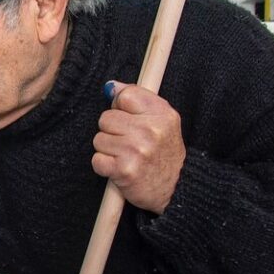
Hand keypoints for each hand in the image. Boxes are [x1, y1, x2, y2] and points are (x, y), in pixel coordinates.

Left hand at [92, 81, 184, 213]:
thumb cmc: (164, 152)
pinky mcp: (124, 170)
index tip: (129, 119)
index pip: (125, 95)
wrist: (176, 187)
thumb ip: (138, 99)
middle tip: (128, 142)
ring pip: (99, 139)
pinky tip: (119, 167)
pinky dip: (104, 166)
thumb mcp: (163, 120)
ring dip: (108, 149)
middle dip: (112, 130)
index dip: (121, 107)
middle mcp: (150, 131)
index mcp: (162, 114)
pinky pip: (97, 160)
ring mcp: (136, 151)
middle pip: (106, 118)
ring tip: (125, 155)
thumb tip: (111, 86)